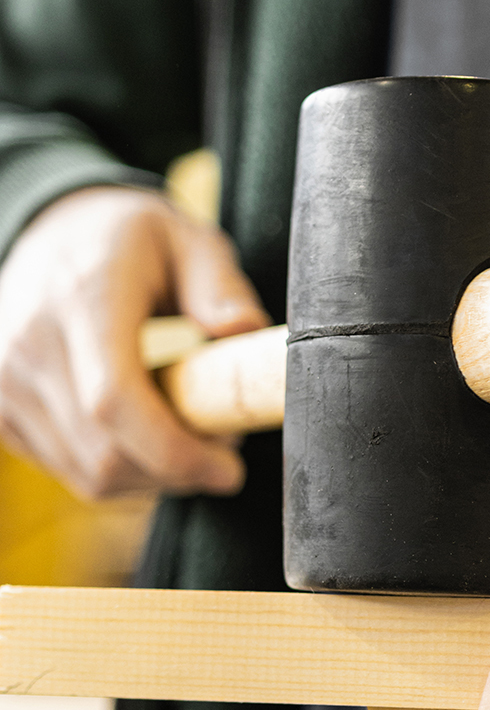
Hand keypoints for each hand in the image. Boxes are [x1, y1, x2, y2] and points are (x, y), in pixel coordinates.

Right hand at [0, 186, 269, 497]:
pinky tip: (146, 438)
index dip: (175, 452)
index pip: (115, 401)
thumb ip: (221, 288)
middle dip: (178, 472)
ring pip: (88, 474)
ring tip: (187, 437)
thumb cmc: (133, 241)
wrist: (55, 232)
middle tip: (222, 451)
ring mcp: (5, 381)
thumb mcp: (191, 242)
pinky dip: (120, 472)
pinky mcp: (0, 409)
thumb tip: (244, 330)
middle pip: (104, 453)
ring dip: (152, 476)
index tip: (228, 469)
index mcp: (82, 297)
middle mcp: (30, 342)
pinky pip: (68, 471)